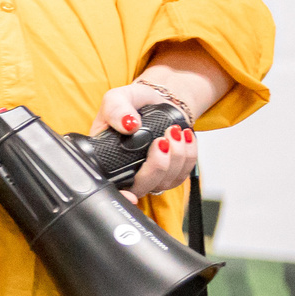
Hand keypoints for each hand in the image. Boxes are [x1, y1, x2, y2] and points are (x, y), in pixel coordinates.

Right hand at [93, 81, 199, 199]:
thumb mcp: (116, 98)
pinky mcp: (170, 172)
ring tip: (175, 130)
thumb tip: (129, 126)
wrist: (156, 101)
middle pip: (142, 187)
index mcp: (106, 161)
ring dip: (177, 156)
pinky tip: (185, 137)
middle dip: (158, 165)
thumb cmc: (132, 103)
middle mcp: (127, 173)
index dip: (121, 197)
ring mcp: (150, 175)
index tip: (130, 196)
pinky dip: (189, 154)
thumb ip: (116, 110)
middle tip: (162, 139)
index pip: (111, 187)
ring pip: (165, 182)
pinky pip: (183, 173)